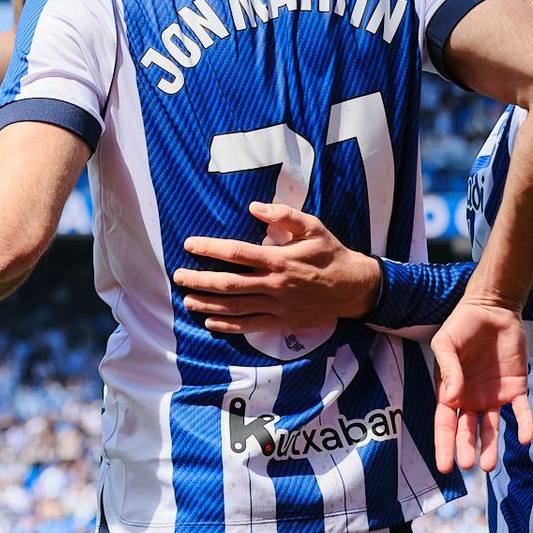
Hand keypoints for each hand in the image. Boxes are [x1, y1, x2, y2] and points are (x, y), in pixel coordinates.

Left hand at [173, 202, 377, 333]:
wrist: (354, 288)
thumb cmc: (331, 254)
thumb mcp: (313, 227)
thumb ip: (284, 215)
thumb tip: (254, 206)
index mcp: (279, 259)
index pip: (237, 253)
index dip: (210, 248)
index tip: (190, 244)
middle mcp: (274, 284)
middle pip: (229, 284)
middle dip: (200, 280)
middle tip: (178, 276)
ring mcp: (277, 306)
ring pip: (235, 307)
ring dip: (208, 304)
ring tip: (187, 299)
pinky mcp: (282, 321)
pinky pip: (250, 326)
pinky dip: (228, 326)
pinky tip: (210, 323)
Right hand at [431, 302, 532, 473]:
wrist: (492, 309)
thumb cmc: (462, 325)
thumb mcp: (445, 343)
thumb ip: (448, 368)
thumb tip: (450, 398)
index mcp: (451, 391)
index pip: (446, 423)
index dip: (444, 444)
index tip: (445, 466)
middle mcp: (472, 399)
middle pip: (468, 430)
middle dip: (467, 448)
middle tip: (469, 465)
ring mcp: (494, 396)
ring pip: (493, 428)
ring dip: (491, 446)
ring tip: (490, 465)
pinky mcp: (517, 388)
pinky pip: (521, 411)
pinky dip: (524, 425)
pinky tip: (524, 439)